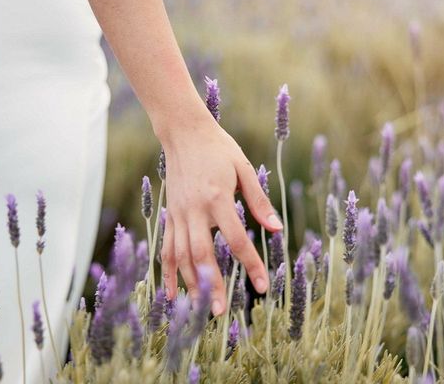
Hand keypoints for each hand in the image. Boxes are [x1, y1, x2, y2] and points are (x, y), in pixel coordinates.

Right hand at [158, 104, 282, 315]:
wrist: (183, 132)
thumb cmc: (218, 148)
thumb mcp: (243, 169)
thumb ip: (259, 201)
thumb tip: (277, 229)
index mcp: (218, 198)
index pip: (236, 240)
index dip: (250, 265)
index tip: (261, 286)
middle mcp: (194, 210)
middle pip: (202, 255)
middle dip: (212, 284)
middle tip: (220, 311)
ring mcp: (178, 214)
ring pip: (181, 256)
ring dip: (190, 284)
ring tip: (200, 309)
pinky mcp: (169, 215)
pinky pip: (166, 248)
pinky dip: (168, 272)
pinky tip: (171, 294)